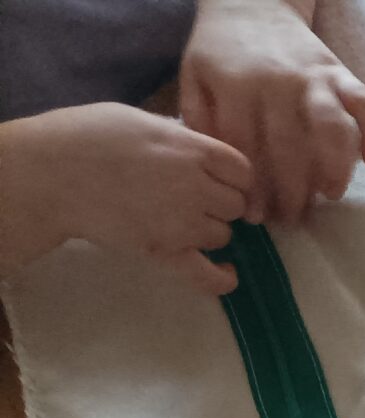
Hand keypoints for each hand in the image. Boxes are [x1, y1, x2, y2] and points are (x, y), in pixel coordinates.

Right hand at [0, 105, 250, 291]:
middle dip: (220, 203)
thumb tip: (198, 148)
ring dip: (209, 231)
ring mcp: (183, 223)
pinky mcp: (165, 253)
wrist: (50, 173)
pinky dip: (222, 278)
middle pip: (235, 204)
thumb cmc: (85, 136)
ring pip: (222, 235)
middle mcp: (196, 186)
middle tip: (195, 200)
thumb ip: (177, 138)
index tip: (219, 179)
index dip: (233, 176)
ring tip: (183, 223)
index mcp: (191, 149)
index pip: (242, 170)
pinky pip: (210, 276)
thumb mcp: (139, 120)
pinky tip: (227, 273)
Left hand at [181, 0, 364, 224]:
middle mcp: (277, 82)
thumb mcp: (194, 77)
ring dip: (336, 168)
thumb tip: (221, 169)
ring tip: (331, 195)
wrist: (251, 0)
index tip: (256, 216)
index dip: (252, 187)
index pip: (245, 147)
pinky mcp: (340, 71)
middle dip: (292, 192)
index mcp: (235, 85)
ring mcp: (313, 77)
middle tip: (292, 219)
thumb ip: (201, 119)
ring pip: (332, 129)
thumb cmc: (220, 48)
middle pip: (290, 148)